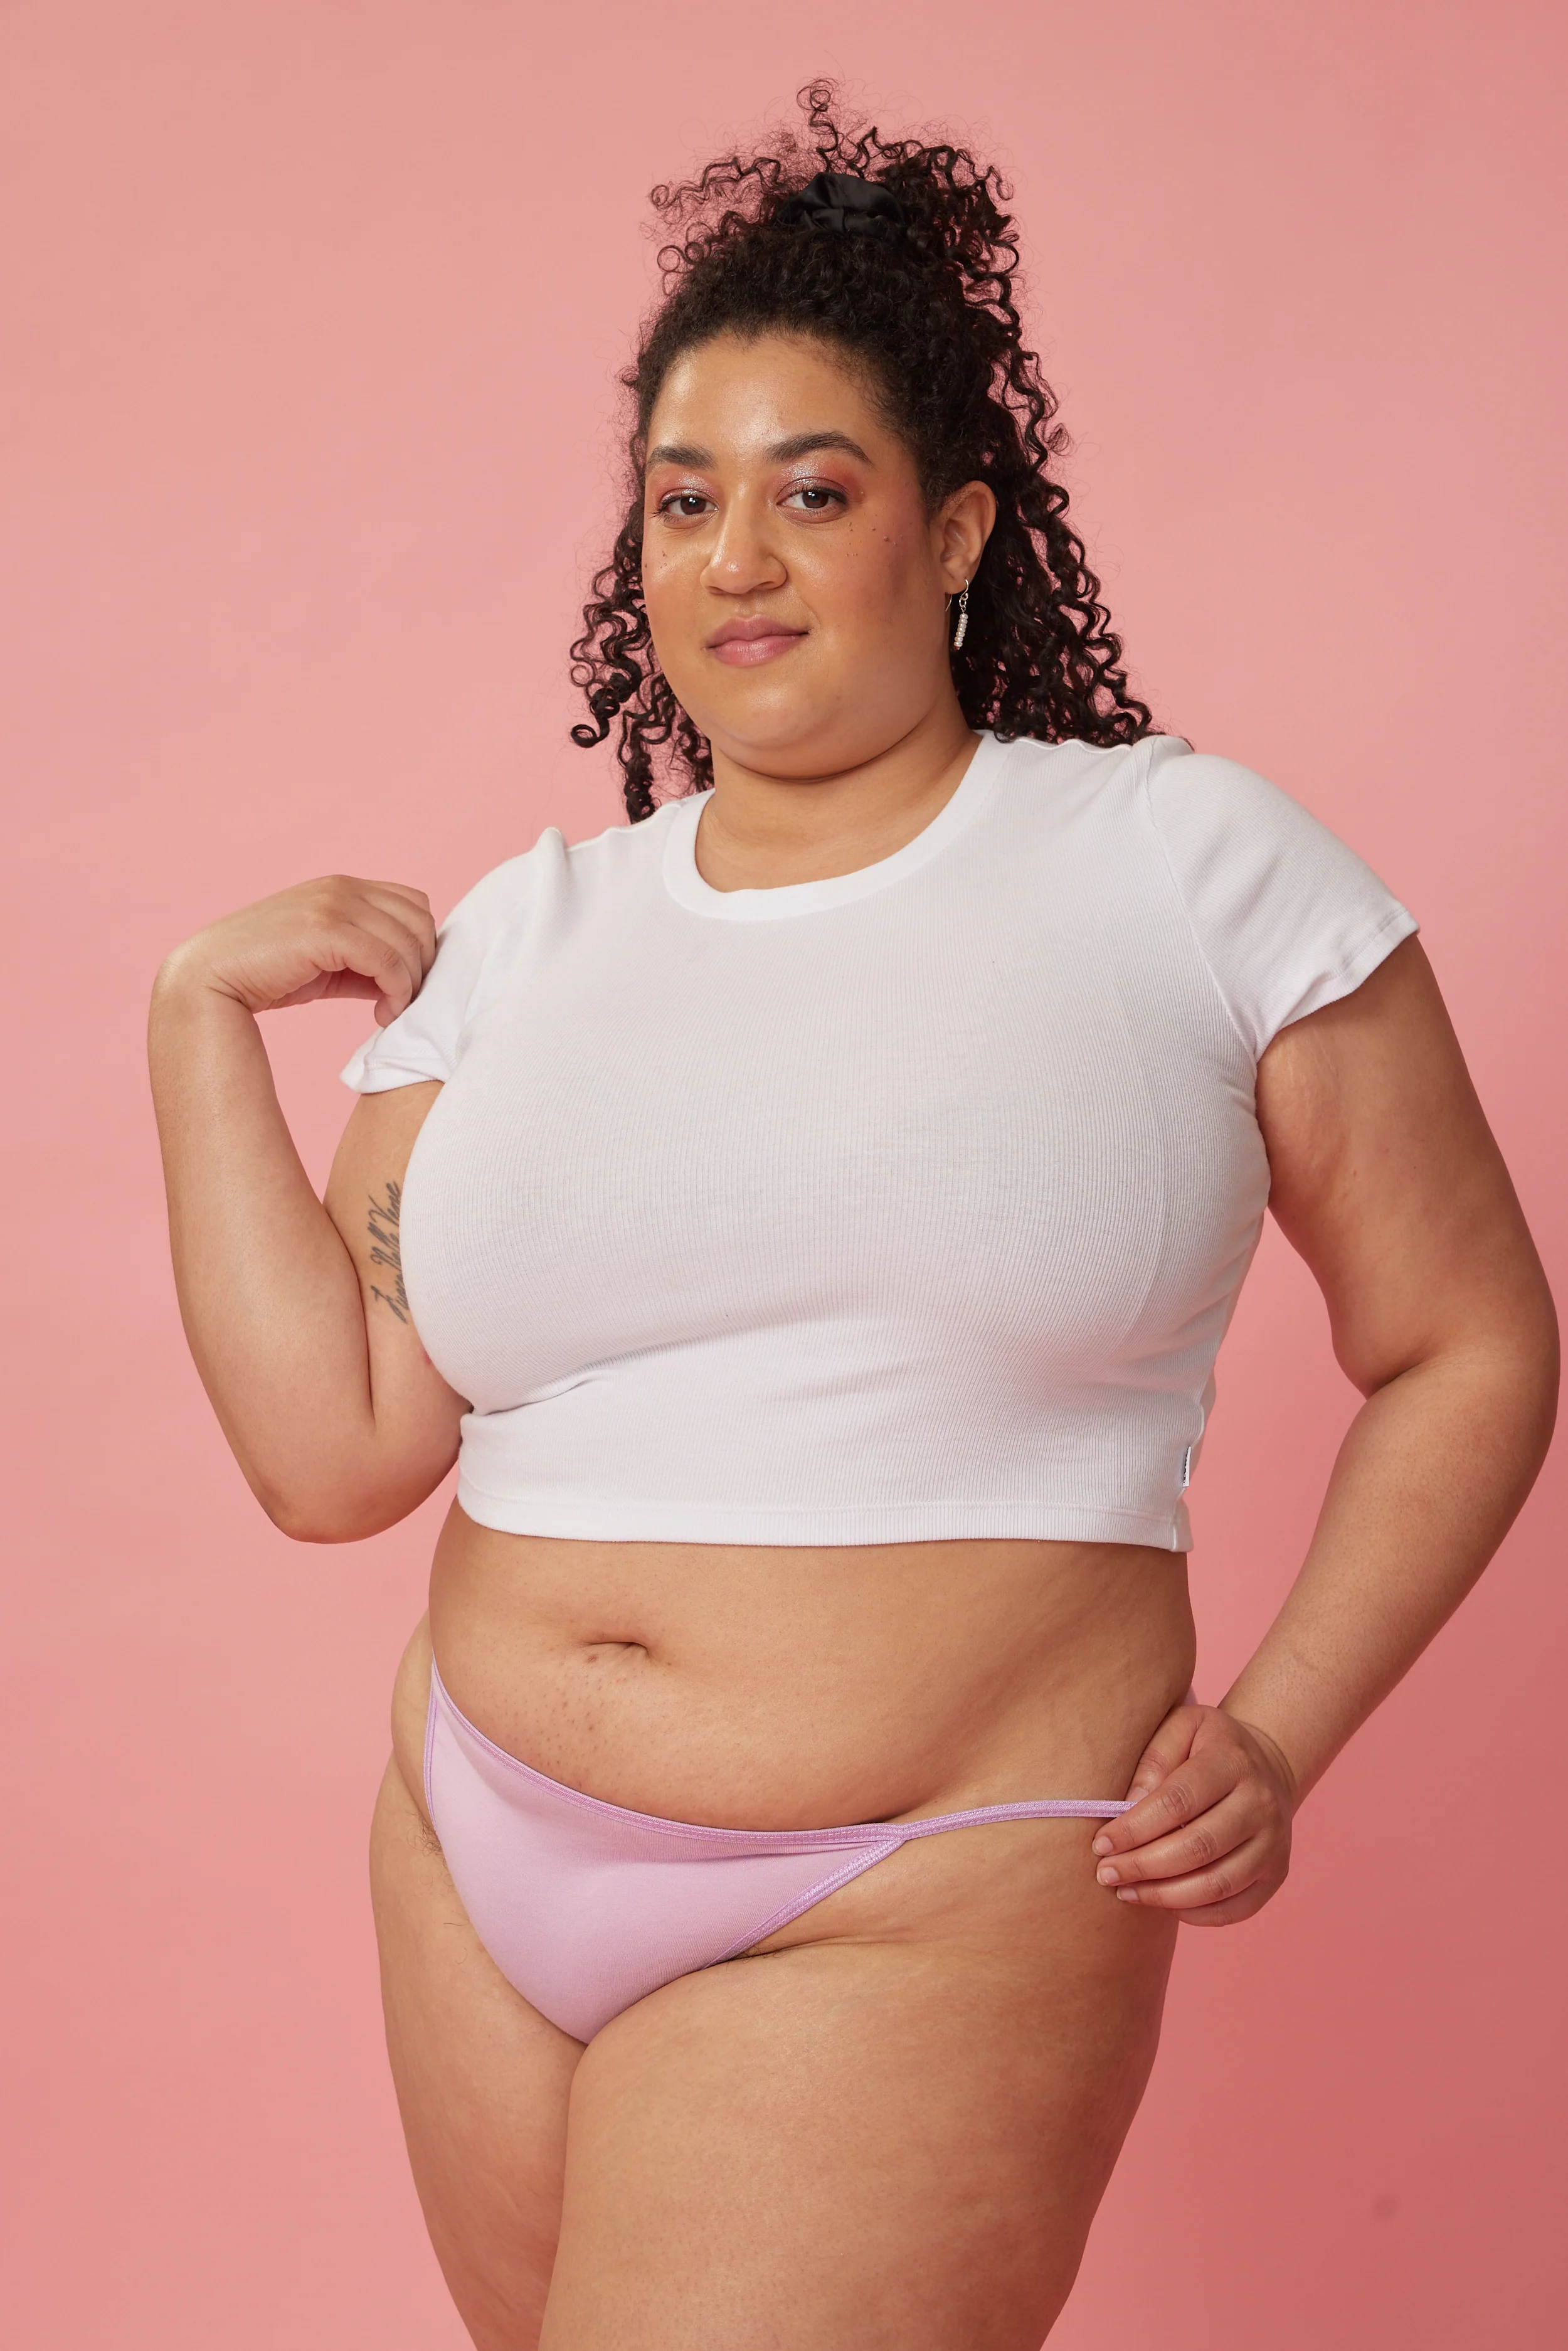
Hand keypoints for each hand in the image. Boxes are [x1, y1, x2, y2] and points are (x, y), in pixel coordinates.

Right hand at [158, 877, 436, 1027]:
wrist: (210, 977)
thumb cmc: (266, 974)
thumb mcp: (327, 961)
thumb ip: (365, 959)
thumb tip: (407, 978)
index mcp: (343, 887)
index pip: (413, 904)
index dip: (421, 945)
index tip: (407, 984)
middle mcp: (342, 887)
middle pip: (419, 921)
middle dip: (422, 965)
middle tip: (404, 1001)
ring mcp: (333, 903)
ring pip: (407, 943)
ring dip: (410, 984)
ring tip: (390, 1012)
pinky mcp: (325, 929)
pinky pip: (387, 960)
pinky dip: (396, 990)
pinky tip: (381, 1014)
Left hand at [1090, 1704, 1296, 1924]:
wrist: (1268, 1765)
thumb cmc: (1208, 1746)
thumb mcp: (1181, 1728)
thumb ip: (1153, 1760)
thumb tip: (1128, 1808)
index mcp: (1232, 1761)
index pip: (1177, 1802)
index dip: (1134, 1828)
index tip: (1101, 1844)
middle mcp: (1261, 1804)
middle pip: (1197, 1848)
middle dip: (1143, 1866)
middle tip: (1106, 1874)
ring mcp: (1274, 1843)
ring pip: (1216, 1884)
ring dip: (1164, 1895)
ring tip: (1126, 1893)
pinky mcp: (1276, 1874)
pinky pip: (1235, 1908)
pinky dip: (1195, 1914)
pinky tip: (1163, 1904)